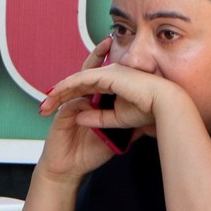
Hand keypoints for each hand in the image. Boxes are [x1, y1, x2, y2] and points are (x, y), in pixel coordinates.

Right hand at [34, 36, 118, 181]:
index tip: (124, 52)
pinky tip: (87, 78)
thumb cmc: (88, 155)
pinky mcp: (61, 114)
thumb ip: (127, 128)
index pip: (103, 80)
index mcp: (93, 104)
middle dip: (98, 56)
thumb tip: (149, 123)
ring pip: (79, 79)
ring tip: (100, 50)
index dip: (111, 66)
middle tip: (109, 40)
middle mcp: (80, 101)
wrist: (68, 170)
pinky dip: (78, 87)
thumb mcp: (114, 139)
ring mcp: (70, 106)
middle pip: (89, 73)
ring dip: (88, 64)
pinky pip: (71, 97)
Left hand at [39, 60, 173, 134]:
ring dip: (58, 93)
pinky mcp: (105, 74)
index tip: (57, 111)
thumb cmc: (148, 111)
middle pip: (77, 84)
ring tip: (44, 106)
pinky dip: (65, 88)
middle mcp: (108, 74)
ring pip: (75, 81)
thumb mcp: (117, 119)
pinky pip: (79, 80)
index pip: (87, 90)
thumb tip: (79, 117)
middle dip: (60, 97)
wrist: (164, 104)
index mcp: (114, 83)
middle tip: (44, 109)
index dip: (71, 99)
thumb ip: (99, 118)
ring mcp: (106, 72)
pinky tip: (54, 97)